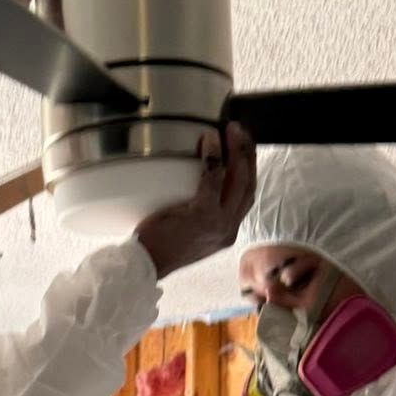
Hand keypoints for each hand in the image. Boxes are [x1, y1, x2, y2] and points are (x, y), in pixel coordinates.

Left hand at [134, 125, 257, 278]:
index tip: (244, 149)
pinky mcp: (203, 215)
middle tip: (240, 131)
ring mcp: (219, 223)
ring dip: (237, 151)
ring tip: (230, 130)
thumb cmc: (160, 249)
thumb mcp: (190, 235)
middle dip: (248, 154)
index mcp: (227, 232)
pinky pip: (213, 179)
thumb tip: (198, 186)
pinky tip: (209, 140)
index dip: (248, 170)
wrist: (147, 266)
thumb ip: (201, 215)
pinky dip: (213, 157)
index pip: (247, 196)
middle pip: (248, 185)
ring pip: (237, 179)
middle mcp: (229, 228)